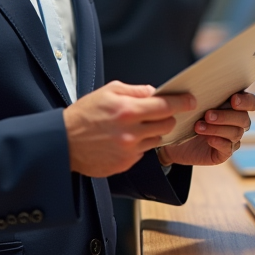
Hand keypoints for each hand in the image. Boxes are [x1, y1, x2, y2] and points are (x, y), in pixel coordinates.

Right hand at [63, 81, 195, 177]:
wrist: (63, 142)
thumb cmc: (84, 115)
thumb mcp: (108, 92)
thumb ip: (135, 91)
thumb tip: (155, 92)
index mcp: (127, 111)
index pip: (166, 106)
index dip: (182, 102)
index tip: (191, 100)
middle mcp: (131, 132)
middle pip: (167, 124)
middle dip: (167, 117)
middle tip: (159, 112)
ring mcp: (129, 151)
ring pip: (157, 139)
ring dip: (152, 132)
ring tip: (135, 126)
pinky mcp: (125, 164)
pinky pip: (143, 152)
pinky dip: (139, 145)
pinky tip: (123, 139)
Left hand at [158, 91, 254, 166]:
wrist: (175, 140)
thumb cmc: (187, 116)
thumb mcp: (195, 104)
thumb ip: (206, 96)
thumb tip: (206, 84)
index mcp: (234, 105)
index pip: (251, 102)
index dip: (246, 101)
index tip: (233, 100)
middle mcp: (237, 122)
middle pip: (243, 118)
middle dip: (226, 116)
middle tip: (208, 115)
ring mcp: (232, 138)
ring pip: (235, 133)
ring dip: (217, 129)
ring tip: (198, 127)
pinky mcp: (224, 152)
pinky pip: (228, 148)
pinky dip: (219, 142)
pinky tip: (208, 139)